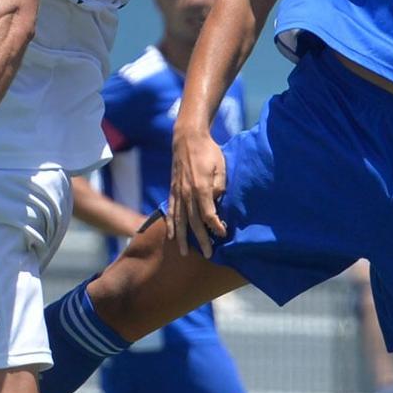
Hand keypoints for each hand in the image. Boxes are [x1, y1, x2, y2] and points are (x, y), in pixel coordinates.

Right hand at [167, 126, 227, 258]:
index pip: (208, 214)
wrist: (187, 139)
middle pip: (193, 222)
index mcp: (201, 187)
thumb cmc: (209, 152)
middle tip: (209, 254)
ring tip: (184, 253)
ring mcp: (177, 193)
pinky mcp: (172, 191)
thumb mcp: (221, 167)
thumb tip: (217, 201)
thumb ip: (219, 186)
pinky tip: (171, 236)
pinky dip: (169, 225)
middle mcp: (187, 193)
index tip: (223, 233)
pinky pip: (170, 211)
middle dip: (202, 239)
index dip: (216, 226)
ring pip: (179, 220)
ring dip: (182, 238)